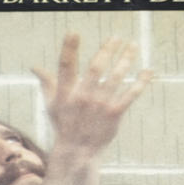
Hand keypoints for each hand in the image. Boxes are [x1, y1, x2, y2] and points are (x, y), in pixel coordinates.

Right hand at [33, 33, 152, 159]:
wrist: (77, 152)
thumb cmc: (64, 125)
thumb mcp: (52, 104)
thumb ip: (47, 83)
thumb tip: (34, 67)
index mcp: (66, 93)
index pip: (65, 66)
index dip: (68, 49)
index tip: (73, 32)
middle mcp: (83, 97)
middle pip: (96, 67)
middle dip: (106, 50)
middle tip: (116, 37)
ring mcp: (99, 106)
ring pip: (116, 77)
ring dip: (126, 59)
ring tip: (133, 45)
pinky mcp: (114, 114)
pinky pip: (130, 94)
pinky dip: (141, 82)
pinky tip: (148, 71)